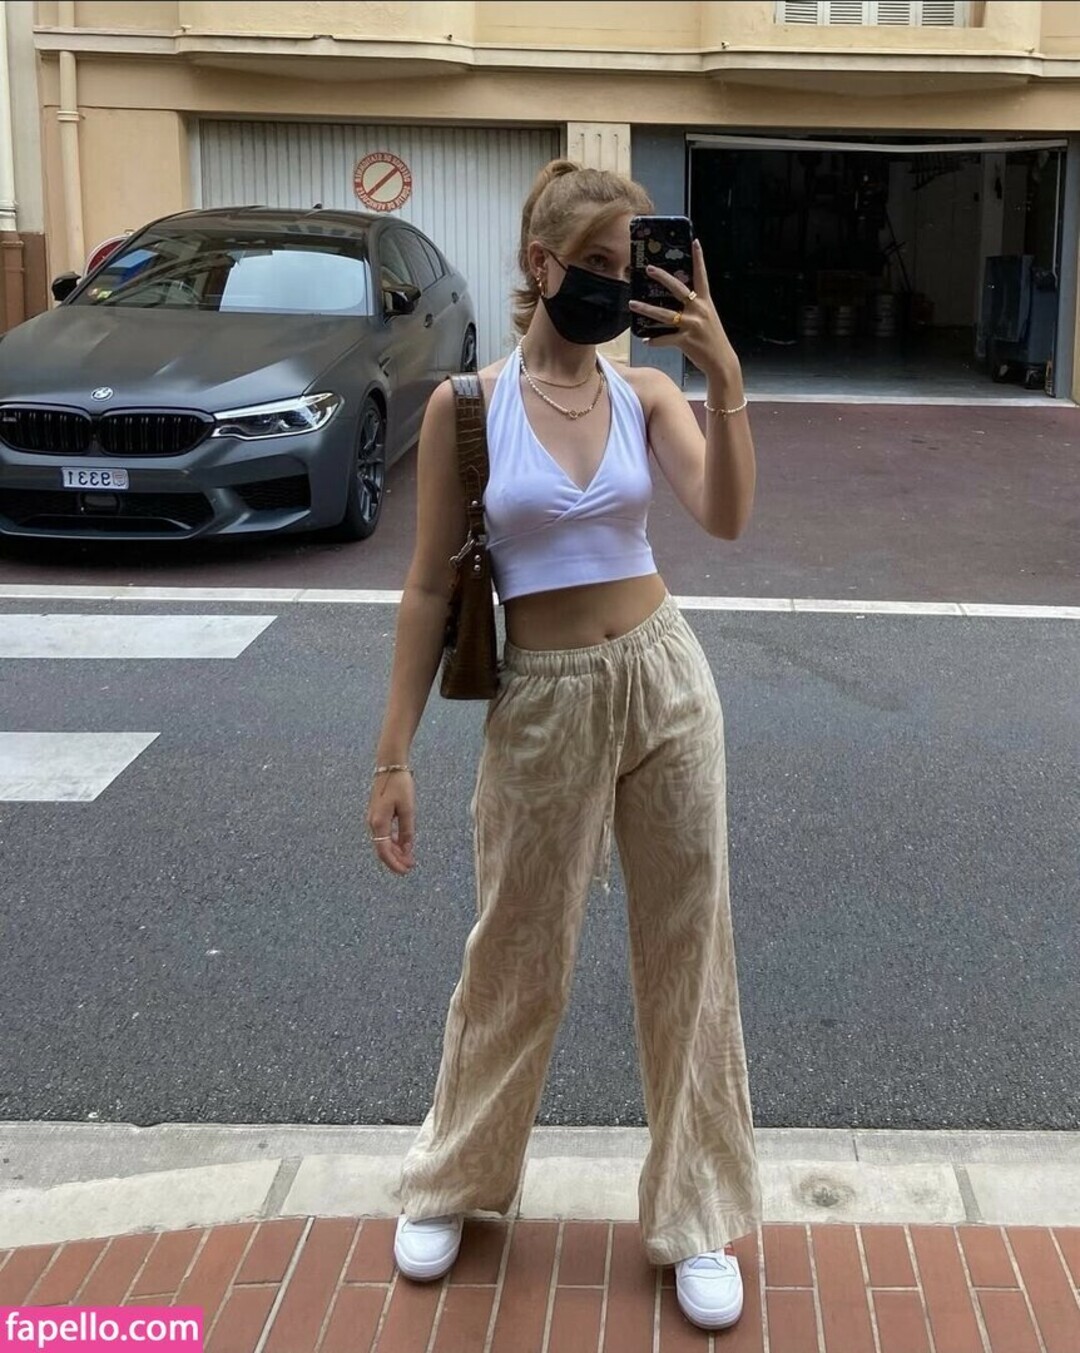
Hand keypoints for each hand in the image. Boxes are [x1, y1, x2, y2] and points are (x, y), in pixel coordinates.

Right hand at [367, 770, 415, 875]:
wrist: (389, 766)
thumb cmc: (399, 785)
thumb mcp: (407, 809)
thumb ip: (407, 830)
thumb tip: (407, 849)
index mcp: (379, 823)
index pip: (384, 851)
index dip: (394, 864)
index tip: (405, 871)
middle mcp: (373, 823)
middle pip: (382, 849)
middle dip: (396, 860)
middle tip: (410, 867)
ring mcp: (374, 818)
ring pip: (383, 842)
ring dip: (395, 851)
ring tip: (408, 859)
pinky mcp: (378, 814)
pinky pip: (384, 833)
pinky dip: (393, 841)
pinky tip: (403, 845)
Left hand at [628, 239, 740, 379]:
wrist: (721, 361)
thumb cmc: (712, 339)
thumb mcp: (707, 318)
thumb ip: (694, 308)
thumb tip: (677, 302)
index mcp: (705, 302)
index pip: (701, 276)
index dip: (699, 258)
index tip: (694, 242)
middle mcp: (699, 310)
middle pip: (678, 289)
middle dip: (662, 277)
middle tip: (648, 268)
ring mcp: (692, 325)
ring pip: (664, 314)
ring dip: (646, 309)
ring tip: (632, 304)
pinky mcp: (686, 340)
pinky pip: (665, 339)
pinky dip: (654, 341)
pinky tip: (646, 341)